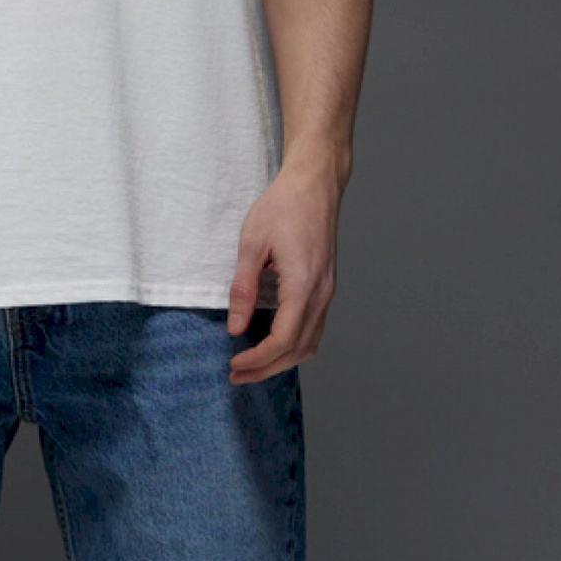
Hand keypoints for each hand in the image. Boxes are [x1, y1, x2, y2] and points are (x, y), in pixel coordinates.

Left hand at [227, 155, 343, 381]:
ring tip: (252, 365)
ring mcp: (327, 291)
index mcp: (304, 284)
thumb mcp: (252, 243)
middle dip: (267, 368)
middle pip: (299, 349)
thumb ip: (243, 288)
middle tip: (237, 376)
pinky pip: (315, 327)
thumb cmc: (283, 206)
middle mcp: (321, 293)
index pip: (283, 339)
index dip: (257, 359)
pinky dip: (294, 344)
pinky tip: (272, 343)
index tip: (234, 364)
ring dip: (282, 360)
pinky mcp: (326, 286)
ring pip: (310, 342)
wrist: (314, 184)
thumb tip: (235, 326)